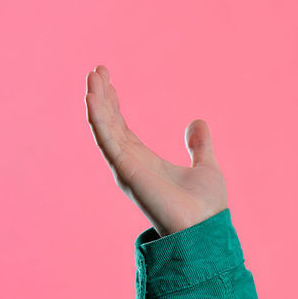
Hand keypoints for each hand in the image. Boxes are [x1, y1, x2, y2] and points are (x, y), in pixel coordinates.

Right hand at [85, 65, 227, 236]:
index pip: (121, 126)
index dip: (113, 103)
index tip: (108, 79)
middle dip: (101, 96)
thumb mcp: (205, 167)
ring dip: (96, 102)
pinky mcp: (126, 170)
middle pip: (109, 123)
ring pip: (104, 128)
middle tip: (96, 70)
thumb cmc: (205, 206)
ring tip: (92, 76)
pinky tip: (92, 98)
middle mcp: (130, 163)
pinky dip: (98, 119)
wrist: (205, 228)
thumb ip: (199, 146)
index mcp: (145, 160)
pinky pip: (106, 140)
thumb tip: (198, 122)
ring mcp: (125, 167)